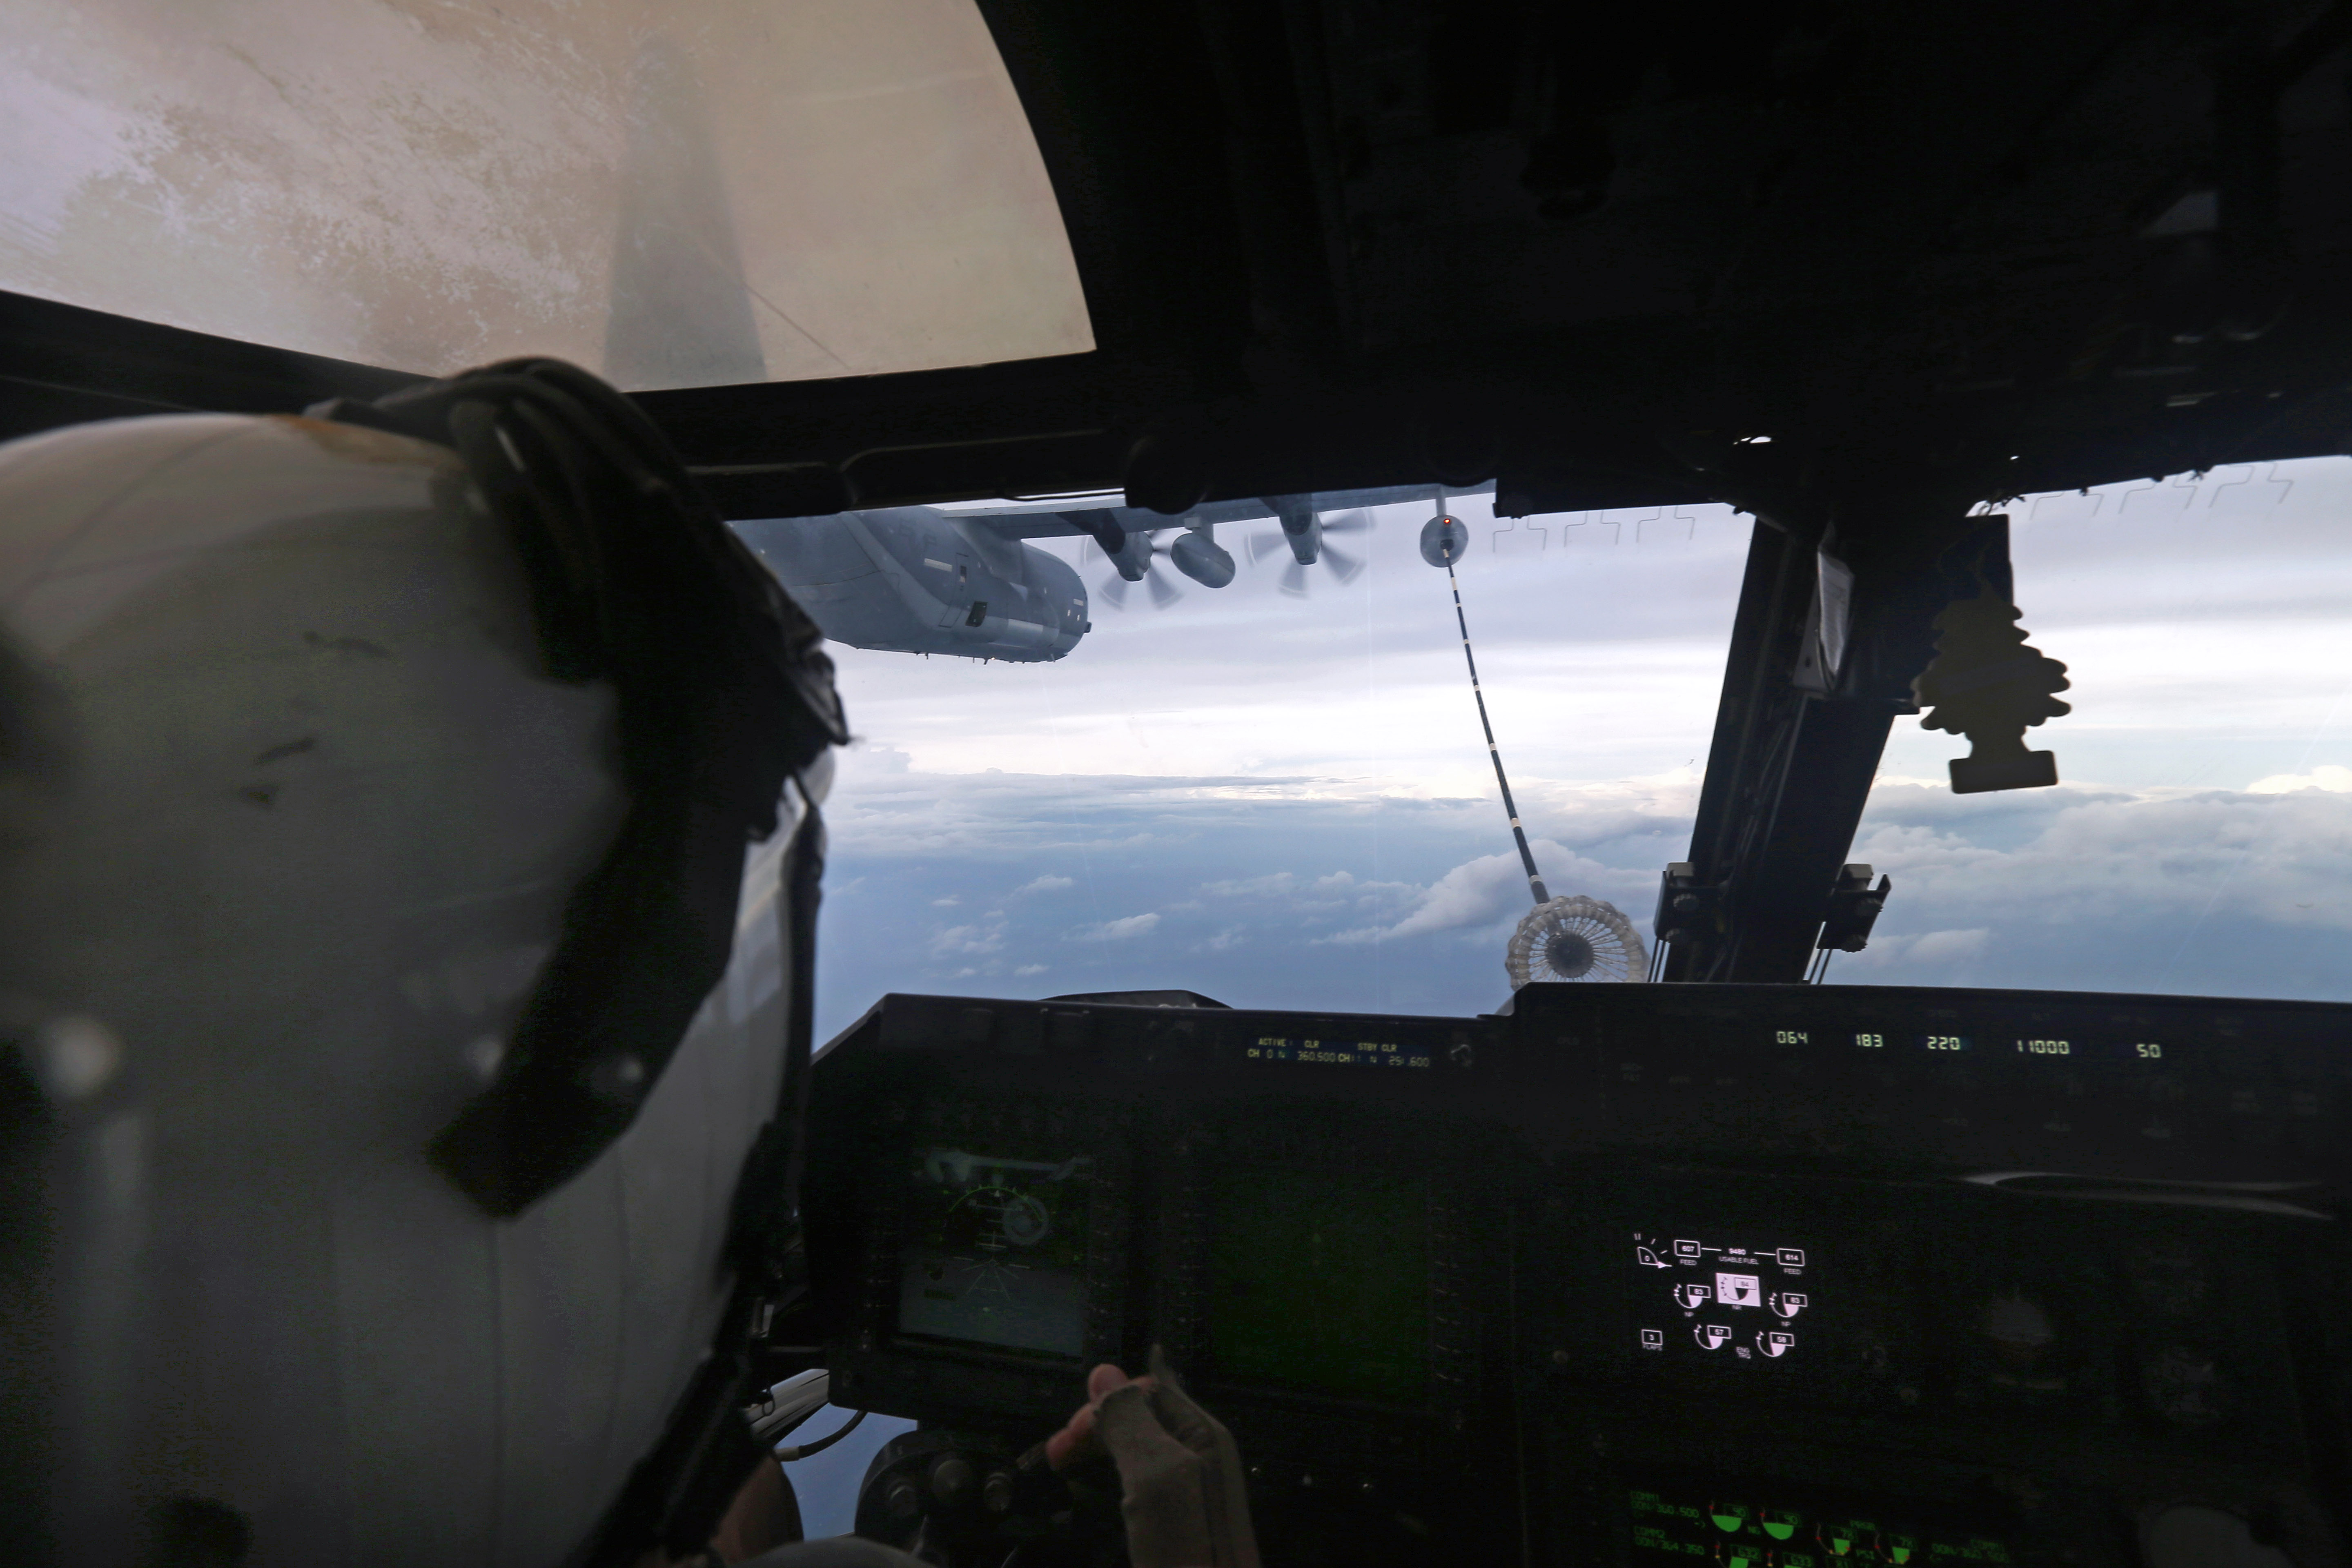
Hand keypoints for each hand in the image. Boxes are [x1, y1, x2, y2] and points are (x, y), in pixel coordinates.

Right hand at [1045, 1349, 1258, 1567]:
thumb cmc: (1185, 1550)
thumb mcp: (1154, 1476)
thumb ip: (1132, 1423)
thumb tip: (1103, 1371)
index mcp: (1202, 1435)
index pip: (1147, 1390)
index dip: (1104, 1406)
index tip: (1066, 1441)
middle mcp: (1200, 1455)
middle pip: (1142, 1417)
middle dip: (1096, 1427)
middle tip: (1055, 1458)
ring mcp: (1191, 1490)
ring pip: (1139, 1448)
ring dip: (1100, 1449)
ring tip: (1064, 1468)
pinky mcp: (1179, 1522)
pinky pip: (1145, 1481)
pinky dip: (1115, 1477)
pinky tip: (1100, 1490)